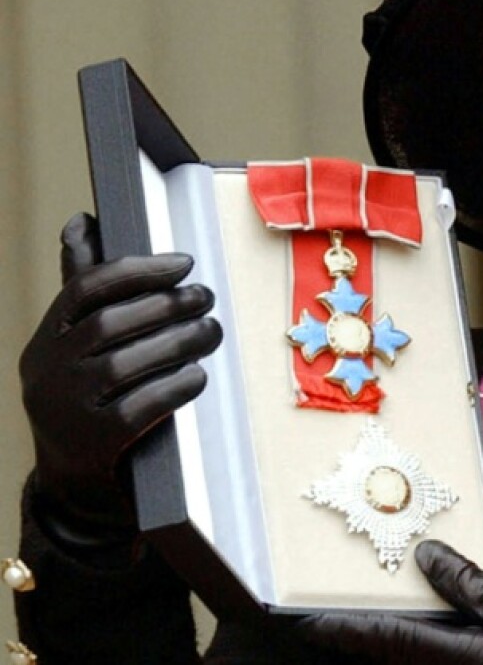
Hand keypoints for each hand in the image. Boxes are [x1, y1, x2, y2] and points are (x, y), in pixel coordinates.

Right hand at [19, 213, 221, 552]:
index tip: (183, 263)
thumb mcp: (76, 346)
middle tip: (208, 297)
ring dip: (179, 341)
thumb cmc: (87, 401)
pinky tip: (199, 375)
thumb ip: (85, 288)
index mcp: (44, 341)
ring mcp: (64, 411)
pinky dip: (174, 385)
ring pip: (125, 363)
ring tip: (213, 331)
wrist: (74, 487)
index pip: (86, 289)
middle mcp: (46, 372)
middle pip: (111, 324)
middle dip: (167, 304)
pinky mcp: (92, 444)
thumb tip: (82, 219)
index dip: (139, 270)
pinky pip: (138, 406)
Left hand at [300, 541, 482, 663]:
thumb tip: (425, 556)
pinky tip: (420, 632)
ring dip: (384, 644)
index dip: (340, 628)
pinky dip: (413, 649)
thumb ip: (467, 583)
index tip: (306, 618)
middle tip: (327, 619)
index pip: (382, 639)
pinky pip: (430, 664)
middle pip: (387, 658)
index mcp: (454, 657)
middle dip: (357, 639)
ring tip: (364, 623)